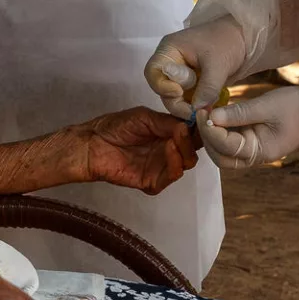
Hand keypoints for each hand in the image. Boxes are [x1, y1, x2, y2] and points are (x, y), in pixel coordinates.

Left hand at [70, 107, 198, 194]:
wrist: (93, 144)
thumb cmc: (116, 127)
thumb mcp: (145, 117)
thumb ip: (168, 123)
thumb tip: (189, 126)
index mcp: (168, 134)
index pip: (192, 134)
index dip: (200, 128)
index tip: (205, 120)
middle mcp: (168, 151)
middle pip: (193, 150)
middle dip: (194, 140)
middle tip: (187, 131)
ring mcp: (161, 167)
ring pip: (186, 163)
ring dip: (185, 150)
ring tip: (174, 139)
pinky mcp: (152, 182)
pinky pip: (170, 177)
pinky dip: (174, 163)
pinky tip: (168, 149)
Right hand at [144, 16, 247, 119]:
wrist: (246, 38)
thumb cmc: (228, 41)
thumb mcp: (218, 64)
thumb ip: (207, 87)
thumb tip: (197, 109)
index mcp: (170, 50)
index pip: (153, 72)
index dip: (162, 85)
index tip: (178, 93)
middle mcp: (171, 63)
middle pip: (163, 88)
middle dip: (177, 102)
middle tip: (194, 113)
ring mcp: (182, 74)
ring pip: (175, 97)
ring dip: (187, 107)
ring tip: (203, 112)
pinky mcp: (193, 83)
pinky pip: (188, 99)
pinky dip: (196, 106)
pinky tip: (207, 110)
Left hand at [201, 85, 298, 168]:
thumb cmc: (297, 107)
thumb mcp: (267, 106)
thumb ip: (240, 113)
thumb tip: (212, 116)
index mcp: (261, 152)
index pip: (228, 147)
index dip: (212, 131)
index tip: (202, 112)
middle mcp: (254, 156)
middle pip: (221, 157)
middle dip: (207, 138)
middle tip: (200, 113)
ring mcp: (252, 150)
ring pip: (223, 152)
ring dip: (211, 135)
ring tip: (205, 112)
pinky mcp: (251, 141)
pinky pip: (230, 141)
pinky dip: (219, 131)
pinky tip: (214, 114)